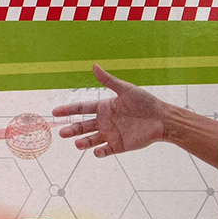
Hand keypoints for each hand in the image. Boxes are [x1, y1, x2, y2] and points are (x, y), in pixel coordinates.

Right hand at [54, 64, 168, 157]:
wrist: (162, 119)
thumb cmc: (145, 102)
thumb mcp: (126, 89)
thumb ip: (108, 81)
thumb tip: (94, 66)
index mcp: (104, 107)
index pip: (81, 109)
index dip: (68, 110)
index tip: (55, 112)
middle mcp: (104, 122)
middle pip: (82, 126)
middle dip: (72, 130)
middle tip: (62, 133)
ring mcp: (110, 135)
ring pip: (91, 140)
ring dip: (83, 142)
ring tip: (78, 143)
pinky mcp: (118, 146)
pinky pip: (105, 151)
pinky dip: (99, 152)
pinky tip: (97, 151)